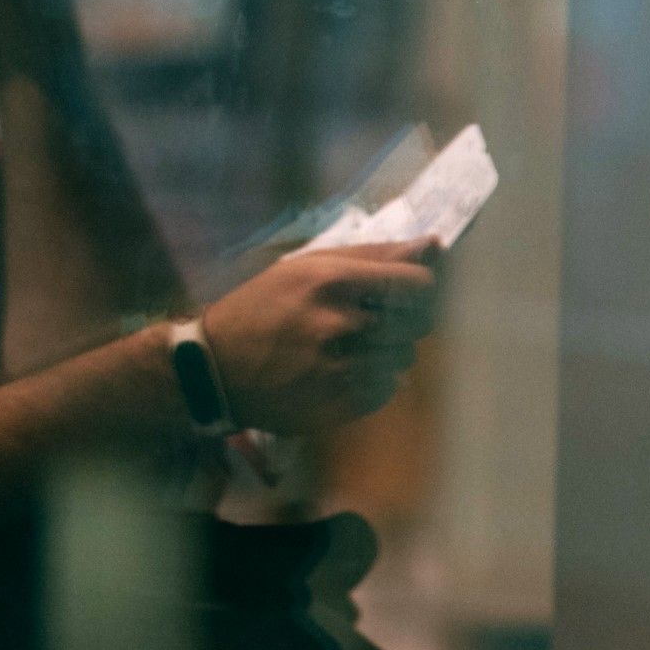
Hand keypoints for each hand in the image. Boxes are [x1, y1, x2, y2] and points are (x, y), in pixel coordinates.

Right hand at [202, 244, 438, 433]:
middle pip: (418, 324)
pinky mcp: (339, 405)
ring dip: (385, 352)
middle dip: (403, 320)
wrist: (215, 368)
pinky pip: (386, 390)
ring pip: (403, 359)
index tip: (403, 291)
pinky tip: (340, 372)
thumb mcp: (310, 266)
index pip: (418, 285)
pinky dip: (373, 381)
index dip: (419, 288)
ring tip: (347, 347)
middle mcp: (339, 325)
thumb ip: (376, 255)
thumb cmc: (264, 306)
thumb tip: (434, 244)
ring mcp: (340, 370)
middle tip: (370, 320)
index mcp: (332, 282)